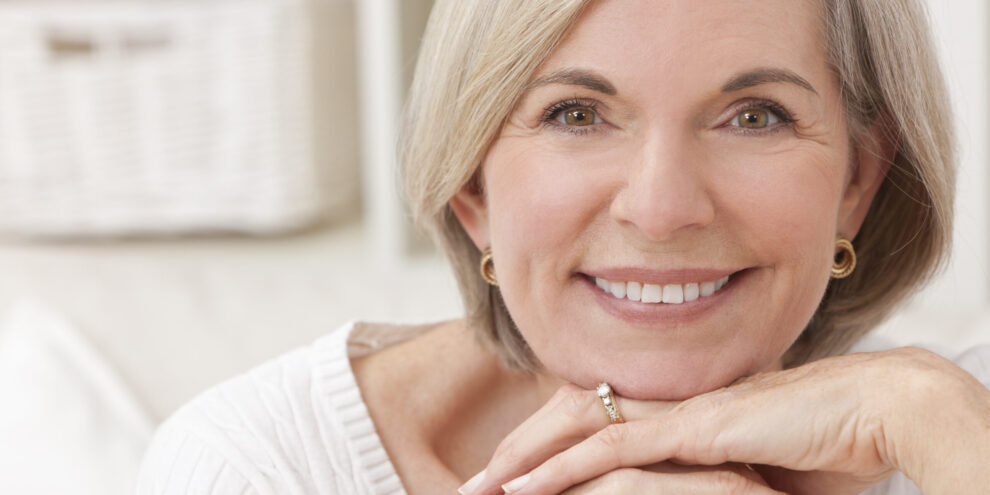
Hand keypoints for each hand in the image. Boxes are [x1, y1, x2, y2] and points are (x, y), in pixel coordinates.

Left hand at [463, 347, 987, 494]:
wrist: (881, 410)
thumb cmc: (830, 445)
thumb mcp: (754, 471)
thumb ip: (713, 478)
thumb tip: (707, 486)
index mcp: (678, 406)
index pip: (595, 420)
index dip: (551, 445)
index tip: (513, 474)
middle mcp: (669, 401)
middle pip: (573, 416)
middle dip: (519, 449)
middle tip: (476, 484)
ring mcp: (678, 410)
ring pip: (579, 429)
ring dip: (524, 459)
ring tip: (481, 488)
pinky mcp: (694, 429)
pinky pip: (612, 451)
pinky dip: (561, 470)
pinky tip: (522, 489)